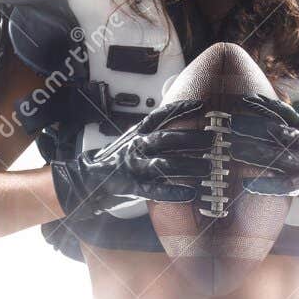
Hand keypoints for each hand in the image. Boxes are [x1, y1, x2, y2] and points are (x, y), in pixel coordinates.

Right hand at [50, 99, 215, 216]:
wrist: (85, 178)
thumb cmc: (112, 160)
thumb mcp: (130, 140)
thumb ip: (150, 134)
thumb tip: (176, 129)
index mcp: (136, 133)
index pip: (160, 116)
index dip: (181, 109)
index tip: (201, 105)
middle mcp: (136, 146)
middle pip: (167, 139)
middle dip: (192, 139)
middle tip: (214, 141)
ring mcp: (133, 166)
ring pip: (165, 164)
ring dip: (189, 166)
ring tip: (208, 168)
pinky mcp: (131, 186)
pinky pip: (156, 190)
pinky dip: (174, 192)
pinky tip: (190, 193)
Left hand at [237, 95, 298, 223]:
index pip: (286, 113)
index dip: (266, 105)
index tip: (245, 99)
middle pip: (276, 132)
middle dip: (253, 126)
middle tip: (231, 122)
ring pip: (273, 157)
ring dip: (251, 152)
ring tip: (231, 148)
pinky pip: (280, 186)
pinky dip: (264, 186)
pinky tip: (245, 184)